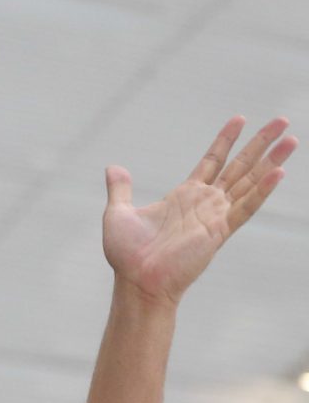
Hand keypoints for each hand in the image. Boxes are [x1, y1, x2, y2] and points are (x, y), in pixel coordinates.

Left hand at [103, 116, 295, 307]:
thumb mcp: (118, 214)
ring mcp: (214, 217)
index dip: (225, 140)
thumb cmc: (127, 257)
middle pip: (239, 166)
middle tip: (282, 120)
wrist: (136, 283)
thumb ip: (120, 189)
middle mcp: (204, 204)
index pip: (212, 161)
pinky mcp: (218, 231)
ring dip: (271, 160)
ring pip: (250, 182)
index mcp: (185, 196)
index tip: (240, 119)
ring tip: (292, 139)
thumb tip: (112, 168)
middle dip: (260, 143)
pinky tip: (279, 172)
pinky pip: (245, 207)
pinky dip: (262, 190)